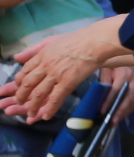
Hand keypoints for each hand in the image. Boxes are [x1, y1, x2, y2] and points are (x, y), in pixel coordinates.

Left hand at [0, 17, 131, 122]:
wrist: (94, 42)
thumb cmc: (78, 39)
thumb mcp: (52, 40)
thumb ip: (34, 49)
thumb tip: (17, 57)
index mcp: (42, 55)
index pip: (25, 70)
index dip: (20, 81)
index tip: (20, 87)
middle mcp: (45, 66)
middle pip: (28, 84)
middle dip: (21, 95)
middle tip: (20, 102)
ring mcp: (56, 75)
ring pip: (39, 93)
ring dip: (33, 106)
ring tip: (30, 114)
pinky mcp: (68, 82)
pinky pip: (56, 98)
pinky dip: (50, 109)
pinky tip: (47, 116)